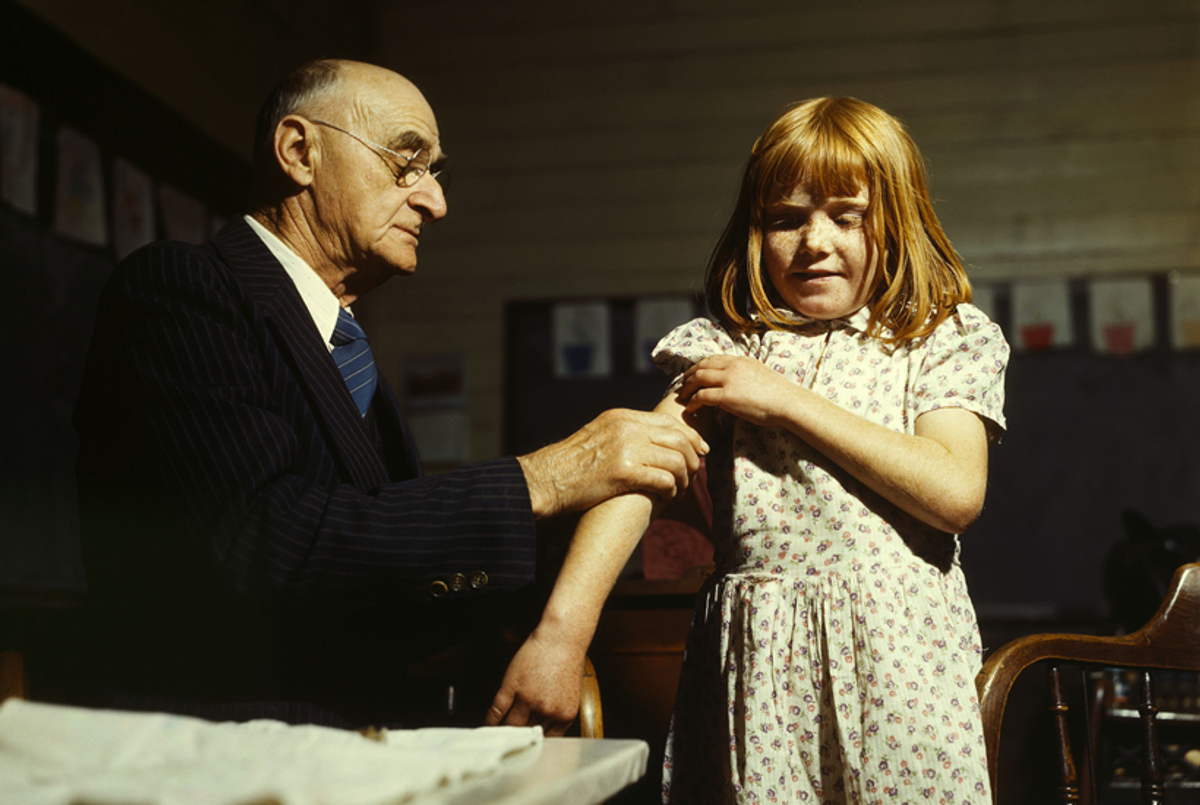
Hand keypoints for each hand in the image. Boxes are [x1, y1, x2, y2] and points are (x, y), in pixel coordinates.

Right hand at [485, 628, 585, 735]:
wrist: (560, 637)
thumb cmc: (567, 660)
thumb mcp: (569, 695)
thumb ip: (557, 714)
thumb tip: (543, 728)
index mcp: (564, 716)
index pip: (547, 741)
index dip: (535, 744)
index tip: (527, 746)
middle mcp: (547, 711)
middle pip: (528, 736)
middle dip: (519, 742)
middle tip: (509, 744)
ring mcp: (528, 700)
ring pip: (511, 727)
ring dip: (503, 733)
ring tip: (496, 738)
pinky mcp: (511, 687)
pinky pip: (497, 711)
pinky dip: (490, 721)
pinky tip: (487, 725)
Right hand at [518, 408, 707, 517]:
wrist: (546, 479)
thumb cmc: (571, 463)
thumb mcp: (598, 434)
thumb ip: (624, 433)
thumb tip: (651, 441)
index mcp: (621, 417)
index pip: (668, 421)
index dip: (690, 436)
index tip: (701, 450)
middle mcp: (626, 428)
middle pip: (678, 438)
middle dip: (693, 458)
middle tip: (694, 474)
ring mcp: (626, 449)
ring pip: (676, 460)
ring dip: (685, 478)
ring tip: (681, 490)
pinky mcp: (624, 473)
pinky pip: (664, 480)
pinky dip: (672, 490)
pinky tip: (667, 497)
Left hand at [677, 355, 800, 426]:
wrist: (788, 403)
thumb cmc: (779, 395)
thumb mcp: (760, 376)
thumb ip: (745, 376)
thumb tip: (737, 384)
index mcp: (741, 360)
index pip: (714, 358)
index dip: (700, 366)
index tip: (693, 374)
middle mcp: (733, 366)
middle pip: (702, 366)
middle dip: (689, 375)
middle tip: (683, 385)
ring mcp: (729, 380)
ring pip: (699, 378)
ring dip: (688, 388)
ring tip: (683, 397)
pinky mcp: (727, 396)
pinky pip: (702, 396)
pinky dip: (693, 402)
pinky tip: (691, 409)